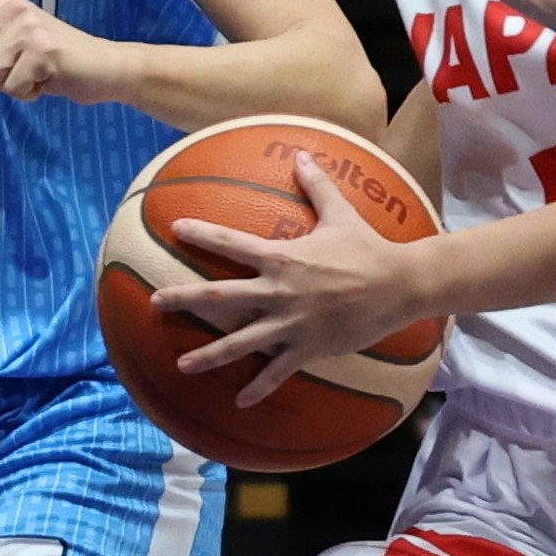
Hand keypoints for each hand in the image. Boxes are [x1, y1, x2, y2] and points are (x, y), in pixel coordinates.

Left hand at [0, 0, 103, 103]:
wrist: (104, 65)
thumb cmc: (52, 59)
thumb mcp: (10, 43)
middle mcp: (10, 9)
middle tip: (10, 74)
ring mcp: (27, 29)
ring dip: (6, 86)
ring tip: (31, 75)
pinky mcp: (42, 52)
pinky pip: (11, 88)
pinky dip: (26, 93)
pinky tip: (45, 81)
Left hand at [154, 159, 431, 404]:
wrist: (400, 285)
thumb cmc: (368, 248)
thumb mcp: (340, 213)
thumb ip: (317, 185)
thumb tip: (304, 153)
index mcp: (282, 257)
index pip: (232, 243)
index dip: (202, 234)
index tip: (175, 227)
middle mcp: (280, 290)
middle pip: (222, 295)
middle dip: (185, 297)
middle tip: (155, 301)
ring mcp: (292, 322)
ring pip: (242, 342)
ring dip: (210, 355)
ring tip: (181, 366)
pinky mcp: (309, 347)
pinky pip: (278, 371)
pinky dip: (259, 387)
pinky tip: (239, 402)